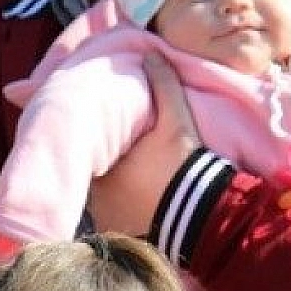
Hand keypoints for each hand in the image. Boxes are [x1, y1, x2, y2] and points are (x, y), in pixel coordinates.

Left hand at [87, 52, 199, 236]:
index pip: (86, 149)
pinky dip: (120, 211)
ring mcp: (109, 219)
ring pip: (100, 197)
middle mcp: (98, 196)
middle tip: (121, 157)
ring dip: (110, 189)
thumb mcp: (178, 120)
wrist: (204, 214)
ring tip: (131, 181)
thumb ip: (164, 85)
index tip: (105, 135)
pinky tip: (137, 204)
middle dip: (101, 164)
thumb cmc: (185, 164)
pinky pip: (113, 219)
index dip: (95, 140)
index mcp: (103, 166)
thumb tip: (151, 53)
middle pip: (91, 173)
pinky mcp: (121, 236)